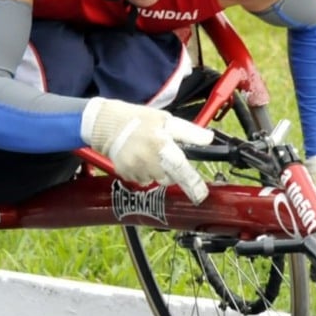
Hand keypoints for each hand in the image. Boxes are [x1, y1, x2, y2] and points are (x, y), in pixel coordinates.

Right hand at [82, 97, 212, 203]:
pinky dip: (144, 172)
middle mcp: (148, 160)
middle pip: (170, 178)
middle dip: (172, 171)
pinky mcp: (125, 173)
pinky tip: (139, 158)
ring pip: (156, 180)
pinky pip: (142, 180)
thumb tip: (208, 139)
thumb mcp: (166, 120)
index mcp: (161, 144)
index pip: (181, 168)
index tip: (201, 194)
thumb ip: (188, 132)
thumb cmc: (140, 120)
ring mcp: (135, 168)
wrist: (107, 123)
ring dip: (157, 171)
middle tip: (165, 154)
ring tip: (149, 153)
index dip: (193, 183)